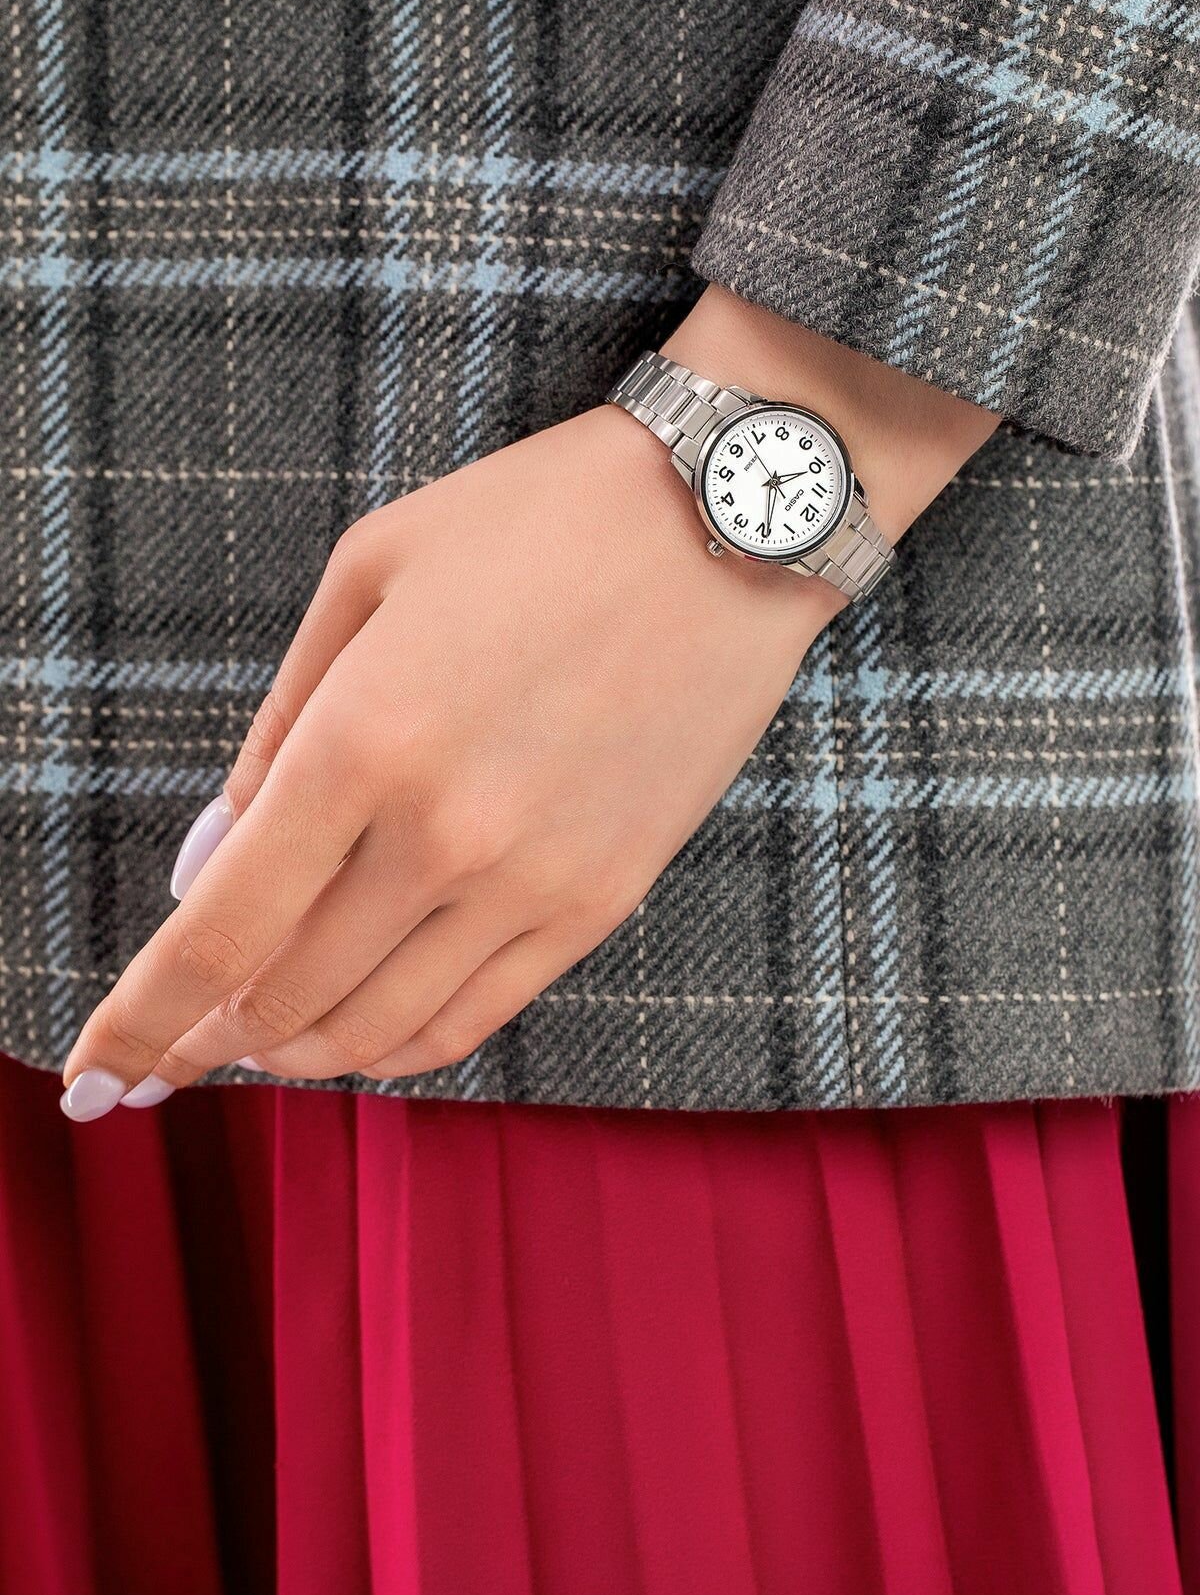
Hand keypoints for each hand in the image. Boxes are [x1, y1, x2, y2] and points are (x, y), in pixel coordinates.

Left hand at [59, 287, 997, 1116]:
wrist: (727, 526)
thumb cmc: (535, 523)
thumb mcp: (367, 576)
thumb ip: (276, 731)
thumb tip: (209, 862)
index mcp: (363, 740)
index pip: (218, 929)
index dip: (140, 1017)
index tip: (95, 1071)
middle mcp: (443, 836)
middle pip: (288, 995)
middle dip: (209, 1034)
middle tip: (173, 1043)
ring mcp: (531, 882)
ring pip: (378, 1030)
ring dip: (299, 1052)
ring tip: (263, 1042)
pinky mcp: (602, 902)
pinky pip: (477, 1018)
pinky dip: (400, 1048)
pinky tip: (363, 1040)